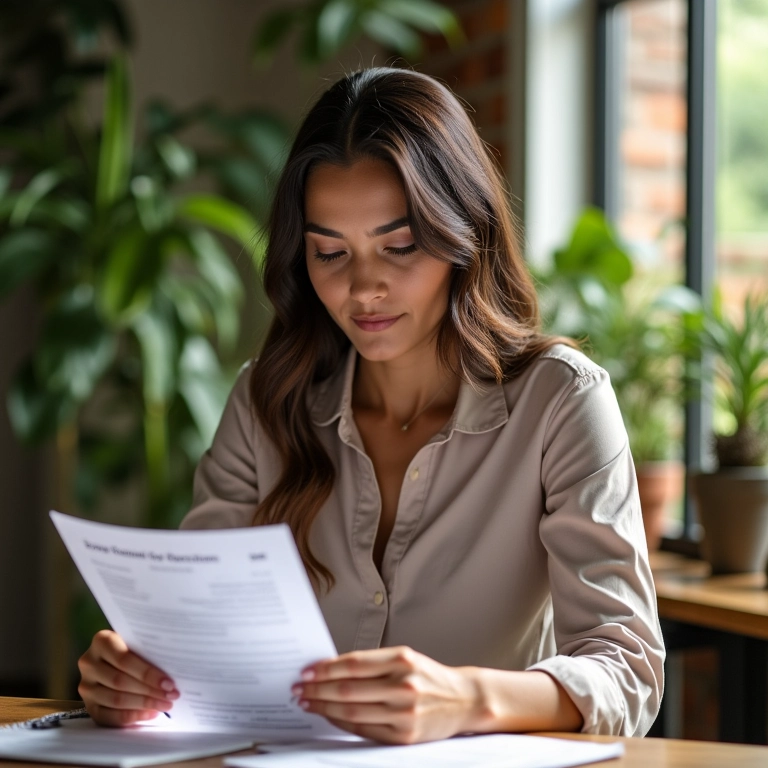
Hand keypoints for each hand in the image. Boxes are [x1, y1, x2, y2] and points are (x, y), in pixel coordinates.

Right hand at [77, 629, 178, 725]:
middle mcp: (89, 663)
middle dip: (150, 691)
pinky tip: (150, 714)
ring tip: (165, 705)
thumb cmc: (133, 647)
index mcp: (101, 641)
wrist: (112, 658)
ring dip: (144, 704)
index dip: (148, 673)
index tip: (169, 683)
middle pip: (120, 681)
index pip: (124, 660)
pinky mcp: (89, 706)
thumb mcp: (137, 641)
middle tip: (172, 696)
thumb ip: (148, 650)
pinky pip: (109, 716)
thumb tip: (174, 668)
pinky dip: (132, 717)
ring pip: (116, 700)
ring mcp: (86, 686)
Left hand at [292, 646, 479, 743]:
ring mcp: (405, 712)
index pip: (354, 664)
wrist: (465, 700)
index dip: (326, 668)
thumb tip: (331, 669)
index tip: (306, 670)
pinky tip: (330, 716)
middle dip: (318, 689)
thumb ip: (374, 664)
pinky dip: (342, 723)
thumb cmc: (430, 676)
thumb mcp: (406, 659)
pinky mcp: (404, 735)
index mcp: (403, 660)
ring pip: (352, 711)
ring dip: (324, 707)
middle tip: (299, 688)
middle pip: (349, 689)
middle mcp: (404, 685)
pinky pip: (364, 730)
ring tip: (308, 702)